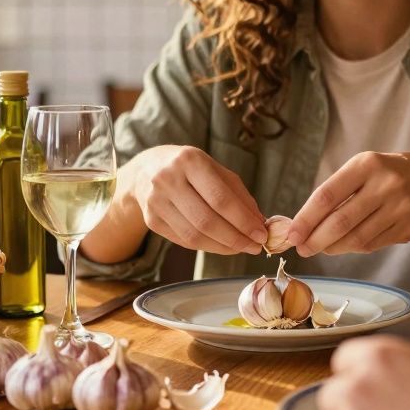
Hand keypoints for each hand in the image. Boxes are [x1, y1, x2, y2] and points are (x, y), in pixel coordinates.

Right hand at [126, 145, 266, 253]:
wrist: (147, 170)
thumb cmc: (191, 169)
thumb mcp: (216, 171)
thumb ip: (239, 196)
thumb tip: (259, 224)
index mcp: (190, 161)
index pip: (220, 198)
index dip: (243, 221)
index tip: (262, 235)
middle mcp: (168, 179)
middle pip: (207, 221)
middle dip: (235, 238)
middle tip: (254, 247)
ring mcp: (156, 201)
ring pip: (194, 236)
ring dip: (223, 247)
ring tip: (241, 248)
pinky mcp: (151, 220)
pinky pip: (184, 241)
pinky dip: (207, 246)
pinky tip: (221, 245)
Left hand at [286, 152, 409, 257]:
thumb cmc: (391, 174)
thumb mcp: (366, 168)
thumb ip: (338, 191)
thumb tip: (304, 223)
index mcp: (367, 164)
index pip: (328, 195)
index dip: (306, 218)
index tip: (291, 234)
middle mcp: (385, 185)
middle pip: (341, 221)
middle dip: (316, 239)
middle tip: (302, 249)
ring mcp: (400, 208)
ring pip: (356, 238)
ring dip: (333, 248)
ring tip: (321, 248)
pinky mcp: (408, 228)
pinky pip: (373, 245)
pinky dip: (354, 248)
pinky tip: (345, 245)